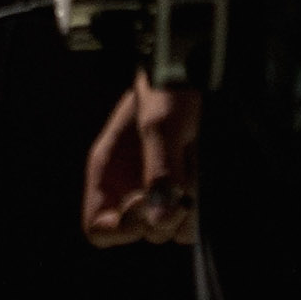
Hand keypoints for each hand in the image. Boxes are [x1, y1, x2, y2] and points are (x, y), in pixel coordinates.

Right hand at [83, 71, 199, 245]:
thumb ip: (159, 170)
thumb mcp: (161, 123)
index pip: (98, 228)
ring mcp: (159, 189)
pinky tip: (202, 175)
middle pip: (140, 232)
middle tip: (179, 186)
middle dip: (161, 216)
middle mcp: (129, 185)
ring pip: (170, 230)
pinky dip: (201, 206)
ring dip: (186, 211)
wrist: (196, 67)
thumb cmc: (168, 86)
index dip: (120, 228)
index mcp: (108, 170)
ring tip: (193, 173)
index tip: (144, 202)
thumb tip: (160, 218)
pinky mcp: (184, 189)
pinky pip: (192, 220)